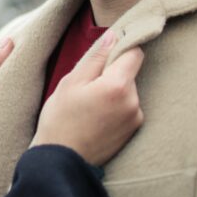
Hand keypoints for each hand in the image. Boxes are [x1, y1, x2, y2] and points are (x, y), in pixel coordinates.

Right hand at [32, 30, 144, 165]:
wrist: (62, 161)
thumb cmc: (61, 119)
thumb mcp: (71, 82)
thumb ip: (95, 57)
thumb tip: (114, 35)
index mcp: (118, 85)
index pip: (135, 52)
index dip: (121, 48)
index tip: (105, 54)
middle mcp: (133, 101)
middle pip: (130, 73)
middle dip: (112, 73)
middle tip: (86, 86)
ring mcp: (135, 118)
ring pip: (128, 90)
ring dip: (113, 91)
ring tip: (89, 105)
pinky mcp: (133, 131)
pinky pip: (127, 108)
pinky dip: (115, 107)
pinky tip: (95, 118)